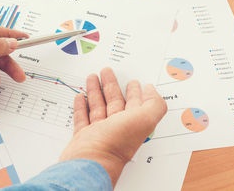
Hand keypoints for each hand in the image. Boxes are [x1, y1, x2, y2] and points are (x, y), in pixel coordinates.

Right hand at [59, 68, 166, 186]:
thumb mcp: (143, 119)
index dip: (135, 91)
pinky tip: (80, 97)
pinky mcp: (83, 136)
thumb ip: (153, 104)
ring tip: (92, 78)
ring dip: (95, 92)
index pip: (135, 104)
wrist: (89, 162)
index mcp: (132, 124)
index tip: (133, 81)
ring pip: (97, 107)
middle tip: (107, 72)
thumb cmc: (114, 144)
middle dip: (111, 85)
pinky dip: (81, 107)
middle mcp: (116, 128)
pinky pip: (82, 118)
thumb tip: (153, 92)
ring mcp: (99, 132)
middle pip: (114, 102)